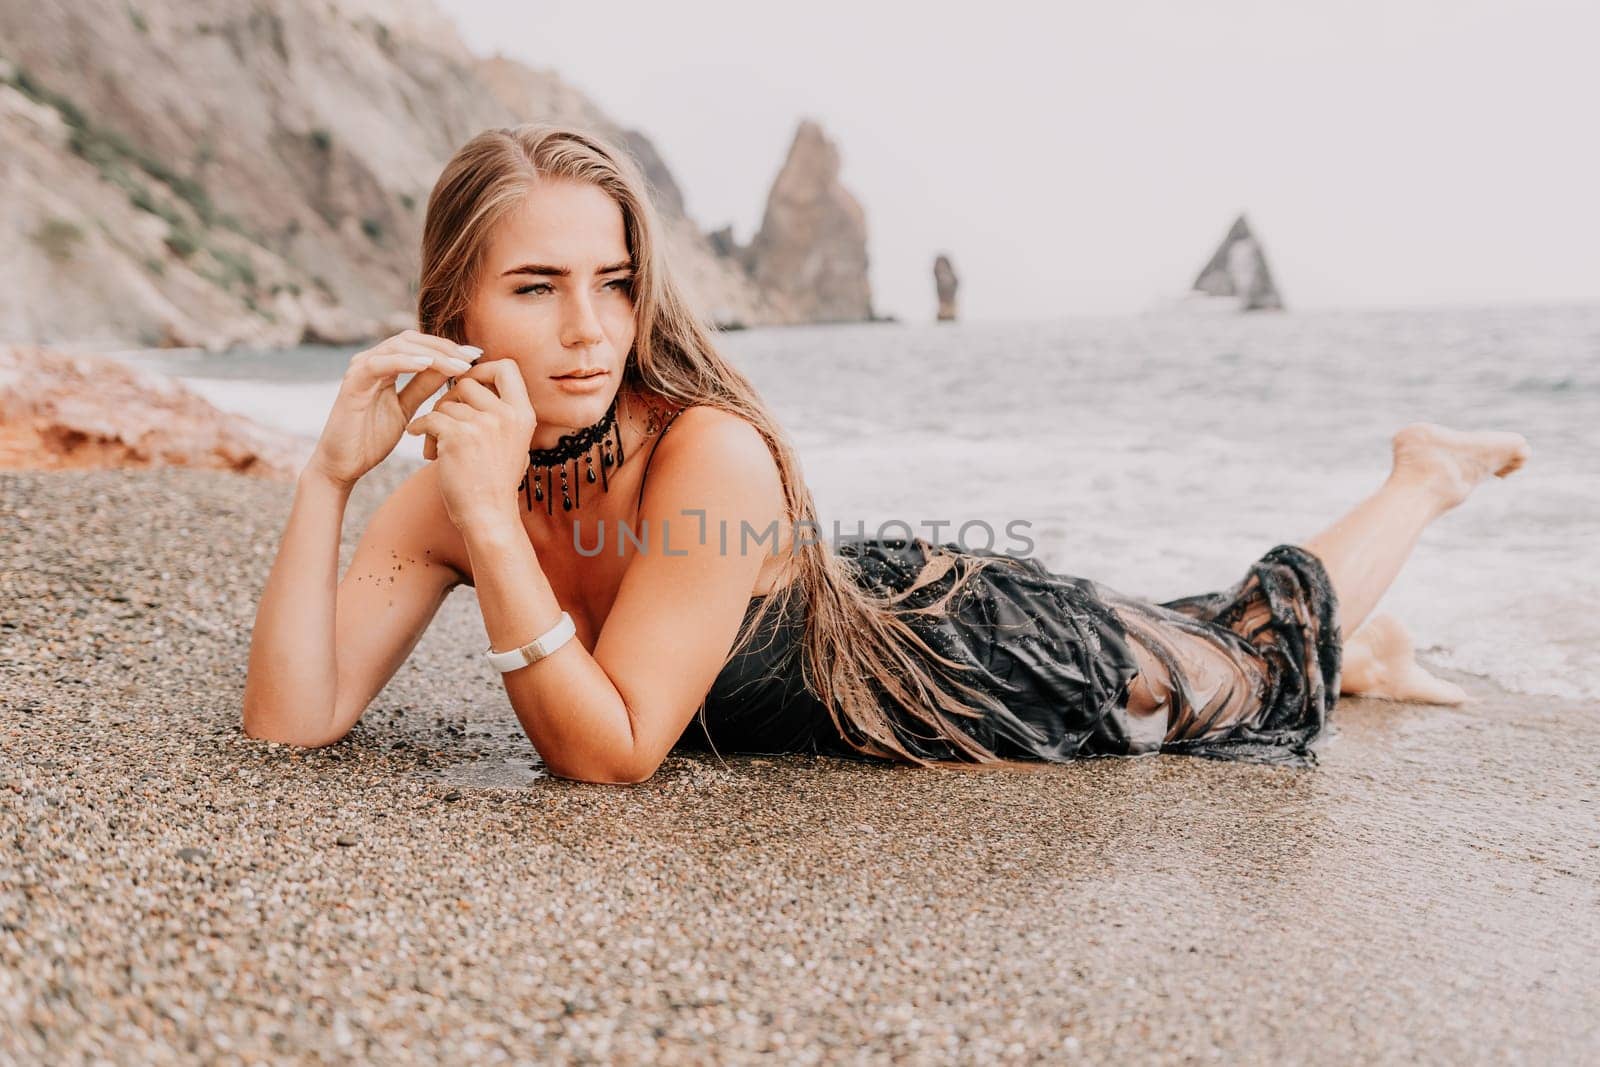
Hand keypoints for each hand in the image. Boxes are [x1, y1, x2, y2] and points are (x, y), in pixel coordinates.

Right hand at [306, 330, 480, 488]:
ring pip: (398, 346)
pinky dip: (404, 361)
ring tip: (458, 364)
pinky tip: (427, 364)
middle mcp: (371, 361)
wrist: (343, 465)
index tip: (477, 356)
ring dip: (432, 353)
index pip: (420, 345)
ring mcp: (359, 369)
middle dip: (445, 347)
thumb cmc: (372, 438)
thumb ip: (424, 386)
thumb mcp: (407, 408)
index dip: (449, 348)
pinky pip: (379, 364)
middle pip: (411, 339)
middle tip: (473, 356)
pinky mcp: (352, 383)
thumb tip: (453, 369)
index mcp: (385, 366)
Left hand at [404, 357, 537, 529]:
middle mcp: (507, 415)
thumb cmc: (496, 482)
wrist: (488, 515)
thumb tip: (482, 381)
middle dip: (451, 398)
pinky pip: (429, 419)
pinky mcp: (458, 436)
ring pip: (445, 403)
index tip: (471, 384)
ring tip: (437, 448)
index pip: (507, 366)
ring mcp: (483, 424)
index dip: (484, 369)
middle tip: (446, 421)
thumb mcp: (514, 442)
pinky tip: (424, 448)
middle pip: (468, 382)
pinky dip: (420, 430)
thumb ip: (503, 413)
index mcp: (523, 414)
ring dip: (436, 422)